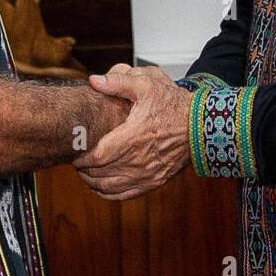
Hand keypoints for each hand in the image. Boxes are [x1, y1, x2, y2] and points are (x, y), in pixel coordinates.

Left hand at [74, 64, 190, 199]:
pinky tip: (99, 183)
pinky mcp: (154, 182)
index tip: (75, 148)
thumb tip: (94, 80)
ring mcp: (147, 174)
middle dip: (83, 168)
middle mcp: (140, 160)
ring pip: (108, 188)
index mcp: (134, 137)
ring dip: (91, 181)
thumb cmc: (173, 104)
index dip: (82, 156)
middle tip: (75, 157)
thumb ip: (118, 82)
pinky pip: (123, 195)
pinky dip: (106, 193)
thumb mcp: (147, 84)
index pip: (98, 156)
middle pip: (100, 174)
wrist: (200, 125)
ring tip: (84, 169)